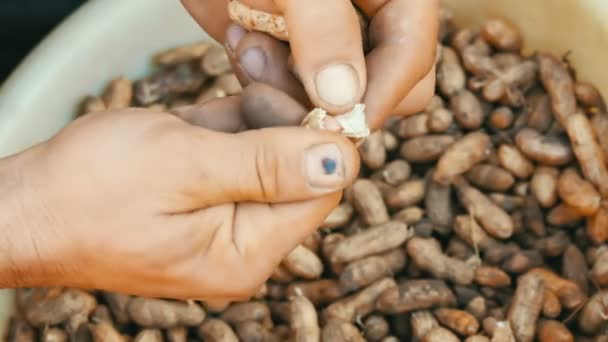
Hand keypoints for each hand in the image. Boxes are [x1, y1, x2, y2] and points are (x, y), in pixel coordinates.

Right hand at [2, 101, 358, 300]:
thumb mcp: (182, 166)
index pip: (322, 190)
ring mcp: (228, 220)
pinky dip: (229, 122)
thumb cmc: (85, 191)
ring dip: (250, 112)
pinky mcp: (211, 197)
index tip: (283, 89)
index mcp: (246, 253)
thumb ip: (265, 164)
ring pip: (272, 152)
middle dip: (277, 114)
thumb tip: (342, 161)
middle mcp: (245, 246)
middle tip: (242, 79)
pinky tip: (202, 116)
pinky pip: (241, 152)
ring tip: (209, 101)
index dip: (315, 134)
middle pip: (301, 168)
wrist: (25, 206)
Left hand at [181, 0, 438, 129]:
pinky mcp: (292, 53)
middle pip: (384, 86)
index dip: (380, 95)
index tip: (340, 126)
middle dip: (333, 97)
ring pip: (334, 99)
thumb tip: (342, 100)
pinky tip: (240, 40)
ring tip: (247, 42)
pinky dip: (264, 80)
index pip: (411, 56)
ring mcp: (331, 41)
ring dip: (288, 87)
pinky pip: (291, 91)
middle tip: (283, 81)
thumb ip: (324, 30)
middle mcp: (371, 19)